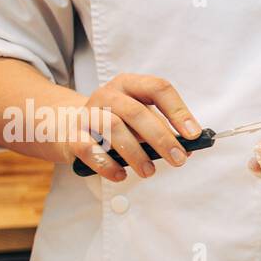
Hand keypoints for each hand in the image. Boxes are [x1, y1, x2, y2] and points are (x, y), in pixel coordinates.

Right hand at [68, 73, 200, 181]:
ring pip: (113, 128)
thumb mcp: (139, 121)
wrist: (66, 126)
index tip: (194, 134)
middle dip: (161, 138)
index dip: (178, 111)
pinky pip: (89, 148)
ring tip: (149, 172)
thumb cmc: (114, 124)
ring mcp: (87, 113)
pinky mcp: (72, 134)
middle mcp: (108, 94)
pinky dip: (108, 164)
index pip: (158, 88)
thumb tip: (188, 150)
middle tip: (178, 160)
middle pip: (137, 111)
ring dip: (136, 153)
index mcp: (130, 85)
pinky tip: (121, 175)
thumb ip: (162, 130)